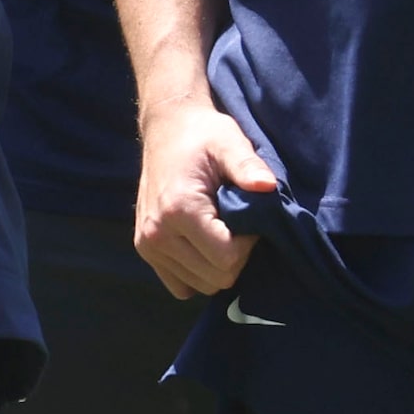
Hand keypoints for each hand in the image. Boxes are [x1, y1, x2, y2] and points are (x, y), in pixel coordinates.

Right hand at [133, 97, 277, 297]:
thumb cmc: (203, 135)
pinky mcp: (145, 249)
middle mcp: (156, 233)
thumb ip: (247, 166)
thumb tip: (269, 187)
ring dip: (217, 265)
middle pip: (216, 278)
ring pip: (200, 285)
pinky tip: (203, 246)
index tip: (247, 216)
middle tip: (236, 224)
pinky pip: (180, 286)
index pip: (227, 259)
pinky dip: (198, 273)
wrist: (166, 127)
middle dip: (235, 256)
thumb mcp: (229, 143)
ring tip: (219, 231)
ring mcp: (147, 244)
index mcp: (178, 209)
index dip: (248, 243)